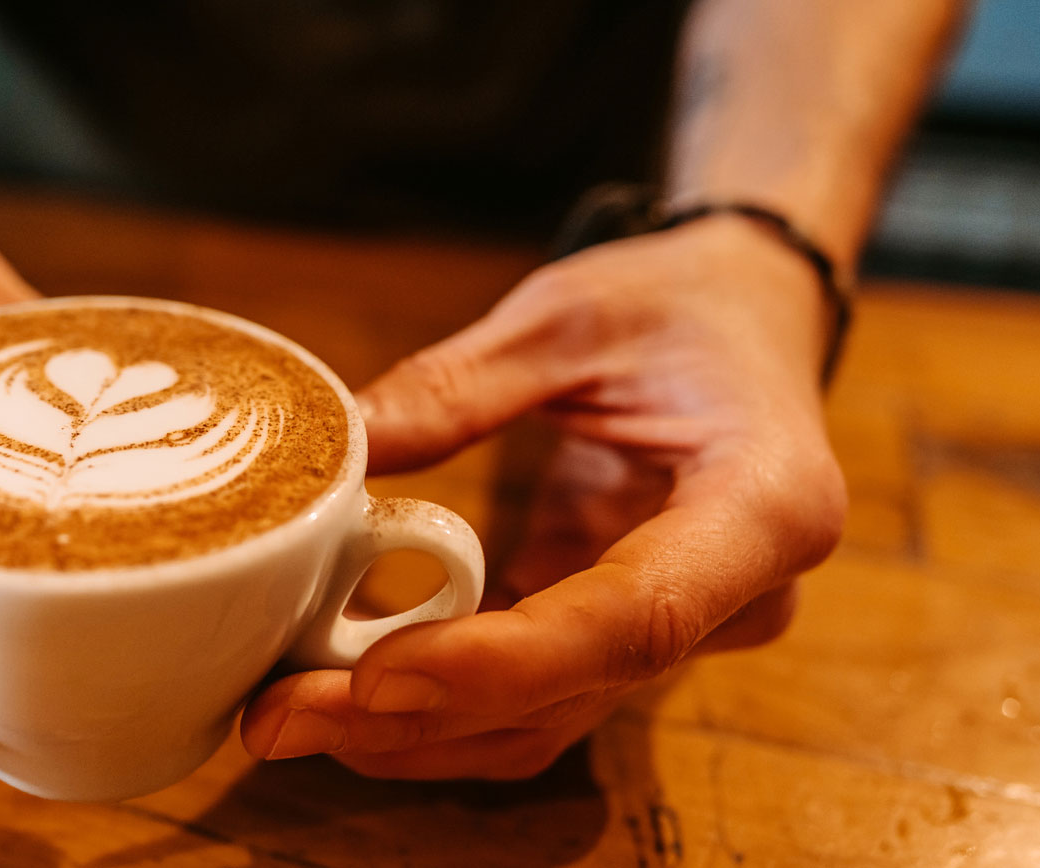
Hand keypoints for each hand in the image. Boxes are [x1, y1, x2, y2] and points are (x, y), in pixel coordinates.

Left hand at [241, 216, 846, 778]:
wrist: (747, 320)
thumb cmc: (677, 305)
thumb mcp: (567, 313)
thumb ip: (456, 385)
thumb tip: (333, 446)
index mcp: (762, 504)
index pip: (636, 617)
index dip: (504, 663)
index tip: (379, 677)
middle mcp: (740, 598)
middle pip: (572, 692)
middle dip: (418, 717)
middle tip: (277, 714)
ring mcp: (683, 633)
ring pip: (542, 722)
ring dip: (408, 733)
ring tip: (279, 713)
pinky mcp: (620, 643)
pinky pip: (526, 701)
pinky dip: (431, 708)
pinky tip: (334, 692)